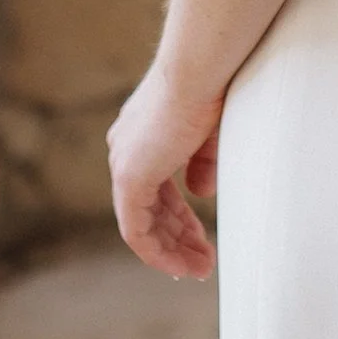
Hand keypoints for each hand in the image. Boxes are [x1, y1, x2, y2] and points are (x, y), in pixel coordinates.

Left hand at [107, 61, 223, 279]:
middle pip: (151, 208)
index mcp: (143, 133)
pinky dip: (158, 251)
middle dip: (178, 238)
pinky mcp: (129, 178)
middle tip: (203, 261)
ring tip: (201, 269)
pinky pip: (136, 230)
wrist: (200, 69)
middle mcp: (127, 149)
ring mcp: (125, 163)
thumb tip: (200, 193)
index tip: (200, 237)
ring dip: (172, 250)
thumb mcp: (209, 131)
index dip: (178, 215)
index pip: (157, 186)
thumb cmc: (212, 86)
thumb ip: (202, 163)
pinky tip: (182, 264)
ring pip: (142, 224)